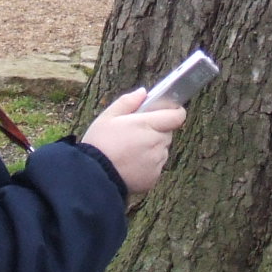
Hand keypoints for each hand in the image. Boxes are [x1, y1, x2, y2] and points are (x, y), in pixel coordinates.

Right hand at [81, 88, 184, 202]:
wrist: (94, 177)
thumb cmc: (99, 144)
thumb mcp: (107, 117)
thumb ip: (128, 102)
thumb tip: (143, 92)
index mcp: (147, 125)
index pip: (177, 116)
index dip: (174, 112)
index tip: (165, 112)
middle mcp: (156, 143)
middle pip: (167, 133)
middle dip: (156, 131)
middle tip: (134, 134)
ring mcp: (156, 162)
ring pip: (161, 151)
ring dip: (151, 149)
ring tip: (128, 152)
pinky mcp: (153, 178)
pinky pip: (155, 167)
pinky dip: (146, 165)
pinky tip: (129, 165)